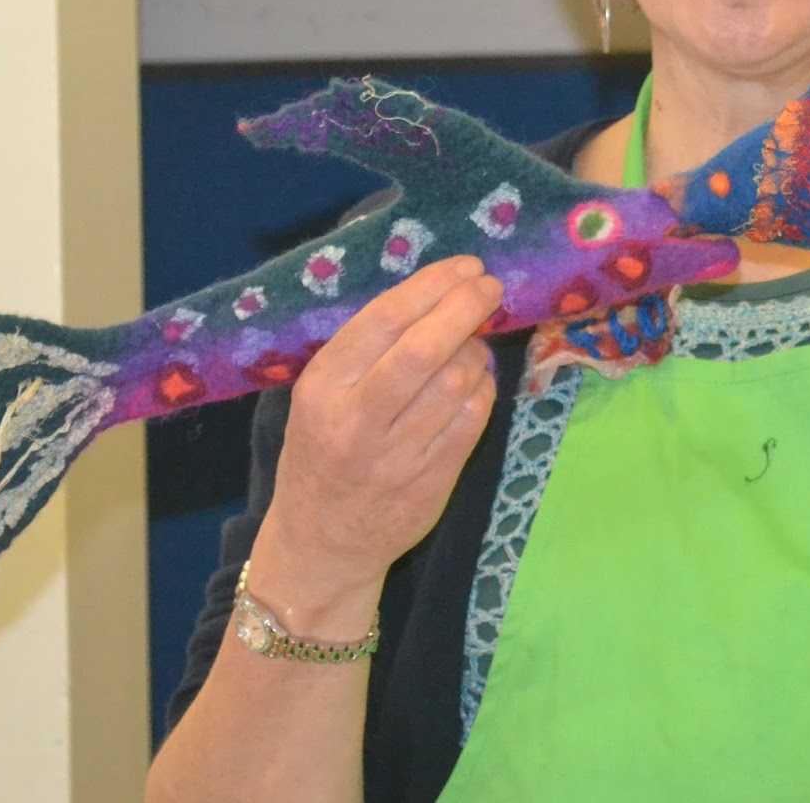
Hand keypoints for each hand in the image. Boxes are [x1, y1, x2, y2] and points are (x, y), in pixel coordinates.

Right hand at [258, 255, 502, 612]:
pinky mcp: (430, 482)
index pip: (385, 320)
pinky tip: (477, 380)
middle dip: (466, 307)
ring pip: (456, 381)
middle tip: (489, 287)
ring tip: (475, 341)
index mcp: (322, 387)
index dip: (434, 286)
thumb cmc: (322, 453)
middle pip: (425, 348)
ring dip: (476, 350)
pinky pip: (472, 420)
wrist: (321, 543)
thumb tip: (436, 293)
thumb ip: (366, 350)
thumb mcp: (320, 396)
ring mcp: (395, 456)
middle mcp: (356, 420)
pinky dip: (483, 389)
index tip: (466, 267)